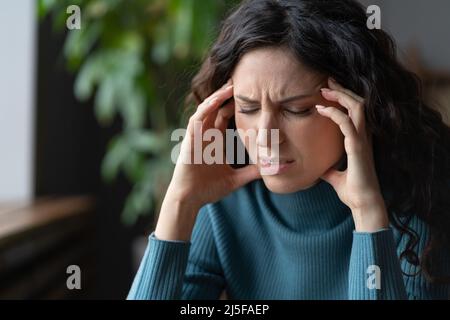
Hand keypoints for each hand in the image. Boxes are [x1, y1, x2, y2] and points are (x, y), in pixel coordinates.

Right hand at [168, 79, 260, 210]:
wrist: (190, 199)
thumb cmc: (208, 189)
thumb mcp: (235, 179)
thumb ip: (250, 173)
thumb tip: (270, 170)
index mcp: (216, 141)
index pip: (225, 116)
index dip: (236, 105)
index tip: (251, 96)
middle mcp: (206, 135)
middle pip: (216, 108)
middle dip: (228, 95)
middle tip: (242, 81)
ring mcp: (197, 136)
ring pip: (206, 109)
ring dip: (217, 97)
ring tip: (231, 85)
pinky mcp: (189, 139)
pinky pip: (196, 119)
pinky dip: (205, 109)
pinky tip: (216, 100)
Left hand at [316, 78, 388, 231]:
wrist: (363, 204)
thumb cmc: (352, 190)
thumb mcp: (334, 175)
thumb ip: (328, 168)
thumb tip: (319, 168)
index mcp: (360, 140)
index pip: (355, 112)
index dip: (343, 99)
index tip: (327, 91)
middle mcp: (364, 136)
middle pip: (358, 103)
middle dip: (342, 90)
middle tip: (326, 82)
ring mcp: (362, 140)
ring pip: (357, 107)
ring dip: (340, 96)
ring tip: (324, 90)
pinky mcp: (358, 147)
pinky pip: (348, 123)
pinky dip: (334, 113)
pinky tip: (320, 110)